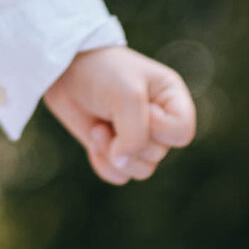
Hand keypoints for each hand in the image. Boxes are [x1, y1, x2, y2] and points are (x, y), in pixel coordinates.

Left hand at [43, 45, 197, 184]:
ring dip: (114, 153)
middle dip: (129, 139)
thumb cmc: (102, 73)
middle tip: (110, 114)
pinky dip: (103, 163)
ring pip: (142, 170)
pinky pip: (119, 177)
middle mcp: (161, 121)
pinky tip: (94, 141)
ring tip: (99, 129)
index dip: (160, 127)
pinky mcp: (116, 151)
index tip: (140, 106)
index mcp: (172, 99)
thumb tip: (123, 163)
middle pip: (158, 154)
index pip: (182, 133)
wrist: (65, 71)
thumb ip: (134, 135)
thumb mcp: (126, 96)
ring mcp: (138, 138)